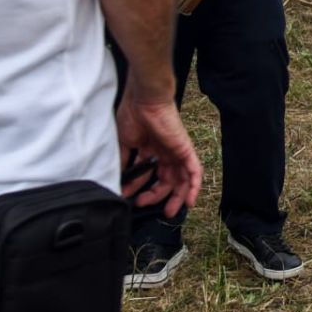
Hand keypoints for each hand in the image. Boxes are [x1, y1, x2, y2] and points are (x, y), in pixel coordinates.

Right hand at [117, 95, 202, 217]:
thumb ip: (123, 162)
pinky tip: (189, 202)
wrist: (143, 100)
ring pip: (182, 180)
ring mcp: (177, 152)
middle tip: (144, 206)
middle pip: (167, 180)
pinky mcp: (186, 150)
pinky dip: (194, 187)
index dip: (140, 189)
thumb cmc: (132, 115)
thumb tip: (117, 181)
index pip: (150, 175)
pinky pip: (194, 171)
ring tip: (169, 212)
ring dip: (177, 197)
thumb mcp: (124, 143)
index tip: (128, 198)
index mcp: (151, 150)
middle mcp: (166, 153)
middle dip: (157, 197)